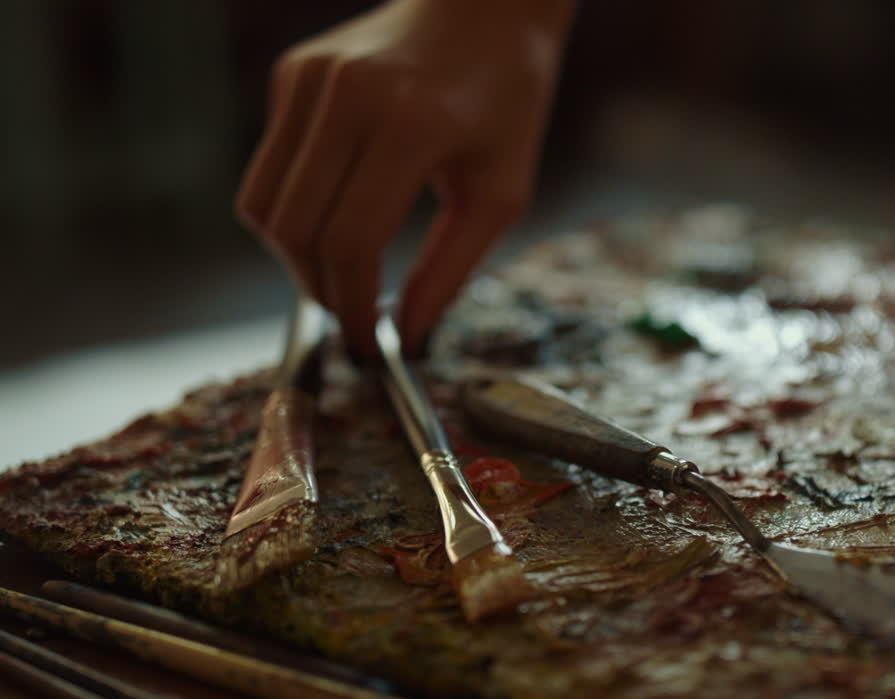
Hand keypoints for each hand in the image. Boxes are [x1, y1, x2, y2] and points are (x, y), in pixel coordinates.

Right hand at [236, 0, 574, 356]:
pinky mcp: (290, 73)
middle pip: (294, 229)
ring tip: (342, 274)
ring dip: (295, 258)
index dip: (351, 304)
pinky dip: (294, 210)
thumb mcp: (502, 192)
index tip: (368, 342)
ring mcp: (309, 78)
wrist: (482, 7)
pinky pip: (269, 168)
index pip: (350, 240)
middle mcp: (348, 94)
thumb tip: (408, 334)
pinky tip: (338, 213)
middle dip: (319, 290)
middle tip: (353, 316)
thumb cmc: (505, 102)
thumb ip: (452, 268)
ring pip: (263, 204)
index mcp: (412, 122)